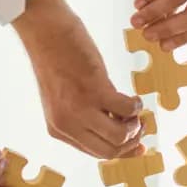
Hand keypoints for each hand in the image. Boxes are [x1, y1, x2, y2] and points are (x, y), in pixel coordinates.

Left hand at [13, 0, 143, 158]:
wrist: (46, 33)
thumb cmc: (58, 61)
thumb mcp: (65, 100)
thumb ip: (85, 118)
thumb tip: (120, 130)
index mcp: (58, 130)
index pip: (96, 153)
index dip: (122, 152)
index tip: (139, 146)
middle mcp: (67, 124)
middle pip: (109, 151)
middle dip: (132, 142)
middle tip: (141, 125)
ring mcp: (80, 109)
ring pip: (119, 136)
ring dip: (135, 126)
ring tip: (136, 111)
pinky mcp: (94, 91)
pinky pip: (126, 110)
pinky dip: (136, 105)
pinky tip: (134, 97)